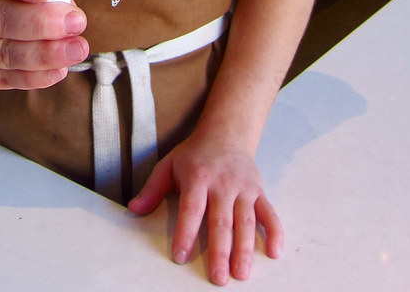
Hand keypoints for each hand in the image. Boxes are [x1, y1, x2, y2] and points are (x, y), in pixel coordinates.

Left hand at [128, 133, 282, 285]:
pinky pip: (270, 213)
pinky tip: (275, 252)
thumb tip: (133, 210)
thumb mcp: (169, 165)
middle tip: (218, 278)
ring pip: (246, 221)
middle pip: (221, 221)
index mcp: (197, 177)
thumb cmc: (194, 154)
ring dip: (245, 249)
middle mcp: (222, 184)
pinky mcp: (259, 191)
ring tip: (241, 274)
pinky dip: (275, 232)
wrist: (226, 133)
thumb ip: (152, 189)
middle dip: (220, 251)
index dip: (185, 233)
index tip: (180, 257)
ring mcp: (243, 188)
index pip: (191, 208)